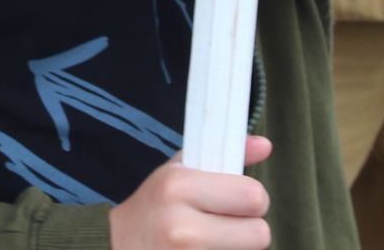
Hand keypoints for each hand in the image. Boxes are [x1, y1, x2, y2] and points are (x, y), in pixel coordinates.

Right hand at [108, 137, 273, 248]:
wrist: (118, 244)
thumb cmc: (155, 206)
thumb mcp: (180, 171)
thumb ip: (224, 155)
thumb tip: (265, 144)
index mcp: (178, 187)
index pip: (254, 196)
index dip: (252, 199)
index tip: (236, 200)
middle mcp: (181, 227)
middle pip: (260, 234)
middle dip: (249, 230)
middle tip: (226, 225)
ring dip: (237, 248)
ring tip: (210, 241)